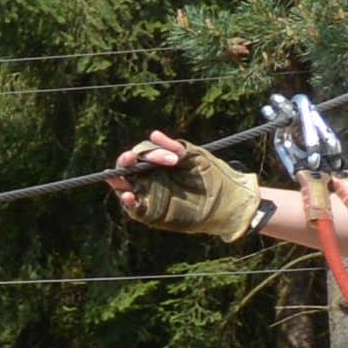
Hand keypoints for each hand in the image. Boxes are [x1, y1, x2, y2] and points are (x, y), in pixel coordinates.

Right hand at [108, 137, 270, 243]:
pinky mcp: (151, 214)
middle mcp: (150, 178)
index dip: (151, 152)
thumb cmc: (214, 177)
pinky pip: (133, 208)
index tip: (175, 157)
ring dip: (118, 180)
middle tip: (132, 157)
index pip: (142, 153)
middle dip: (125, 161)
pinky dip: (127, 202)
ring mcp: (149, 195)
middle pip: (126, 168)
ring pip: (123, 186)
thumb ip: (175, 146)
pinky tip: (128, 196)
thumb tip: (153, 134)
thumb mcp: (196, 156)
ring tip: (120, 176)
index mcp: (159, 163)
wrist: (229, 204)